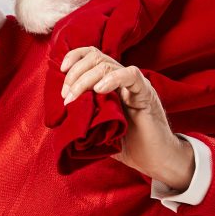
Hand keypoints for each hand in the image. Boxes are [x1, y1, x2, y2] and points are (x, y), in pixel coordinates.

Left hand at [60, 46, 194, 188]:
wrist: (154, 159)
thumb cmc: (127, 145)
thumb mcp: (97, 129)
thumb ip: (83, 118)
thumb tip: (60, 118)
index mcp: (110, 83)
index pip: (92, 55)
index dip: (75, 57)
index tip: (61, 72)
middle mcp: (122, 79)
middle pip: (96, 57)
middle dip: (75, 74)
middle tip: (66, 96)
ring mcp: (134, 85)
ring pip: (107, 65)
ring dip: (85, 79)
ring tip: (75, 98)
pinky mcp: (146, 93)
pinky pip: (131, 75)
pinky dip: (113, 78)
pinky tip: (99, 90)